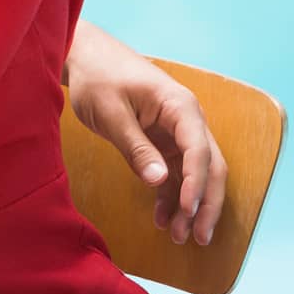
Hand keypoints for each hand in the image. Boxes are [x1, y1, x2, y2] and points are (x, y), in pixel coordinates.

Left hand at [65, 23, 227, 245]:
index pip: (199, 151)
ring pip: (195, 174)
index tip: (187, 211)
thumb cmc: (98, 76)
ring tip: (176, 235)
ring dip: (189, 205)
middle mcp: (187, 120)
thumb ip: (135, 147)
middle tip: (195, 237)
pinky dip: (170, 194)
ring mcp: (177, 131)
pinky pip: (175, 172)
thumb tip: (159, 180)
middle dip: (204, 204)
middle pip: (209, 167)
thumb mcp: (111, 113)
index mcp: (180, 107)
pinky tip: (161, 217)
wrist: (85, 56)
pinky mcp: (163, 140)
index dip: (197, 184)